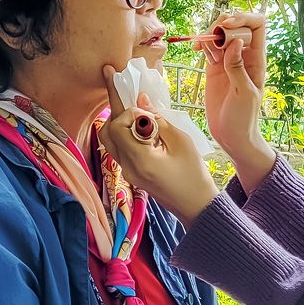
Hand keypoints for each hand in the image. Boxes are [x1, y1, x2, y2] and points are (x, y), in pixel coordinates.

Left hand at [100, 66, 218, 226]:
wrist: (196, 205)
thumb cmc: (194, 173)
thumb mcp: (181, 141)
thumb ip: (158, 120)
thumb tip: (141, 99)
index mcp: (139, 159)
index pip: (117, 126)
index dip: (129, 111)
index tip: (146, 109)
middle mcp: (127, 166)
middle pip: (107, 131)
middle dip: (119, 113)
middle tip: (135, 103)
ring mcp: (127, 171)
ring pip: (109, 140)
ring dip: (121, 123)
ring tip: (139, 116)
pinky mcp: (132, 172)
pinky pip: (120, 148)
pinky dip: (126, 134)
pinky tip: (144, 129)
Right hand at [197, 12, 275, 190]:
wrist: (232, 135)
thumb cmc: (244, 118)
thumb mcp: (244, 93)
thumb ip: (237, 68)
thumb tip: (234, 42)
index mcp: (257, 58)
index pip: (257, 25)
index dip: (244, 18)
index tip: (228, 25)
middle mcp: (244, 55)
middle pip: (237, 24)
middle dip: (223, 23)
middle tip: (213, 36)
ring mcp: (228, 60)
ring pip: (221, 33)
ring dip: (210, 33)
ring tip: (201, 45)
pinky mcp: (215, 67)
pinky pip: (209, 47)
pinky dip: (202, 43)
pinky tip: (197, 49)